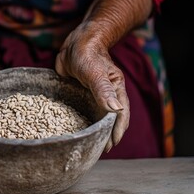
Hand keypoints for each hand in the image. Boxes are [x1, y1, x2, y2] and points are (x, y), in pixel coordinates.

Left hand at [55, 21, 129, 152]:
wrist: (75, 42)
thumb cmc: (88, 53)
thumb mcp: (95, 72)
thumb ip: (103, 90)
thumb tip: (116, 111)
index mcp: (116, 91)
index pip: (120, 116)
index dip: (116, 131)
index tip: (110, 146)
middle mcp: (106, 95)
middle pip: (108, 120)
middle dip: (105, 135)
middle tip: (96, 150)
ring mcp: (93, 96)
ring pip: (95, 117)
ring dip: (93, 130)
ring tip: (86, 145)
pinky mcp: (80, 94)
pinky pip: (82, 111)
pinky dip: (80, 121)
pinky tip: (74, 130)